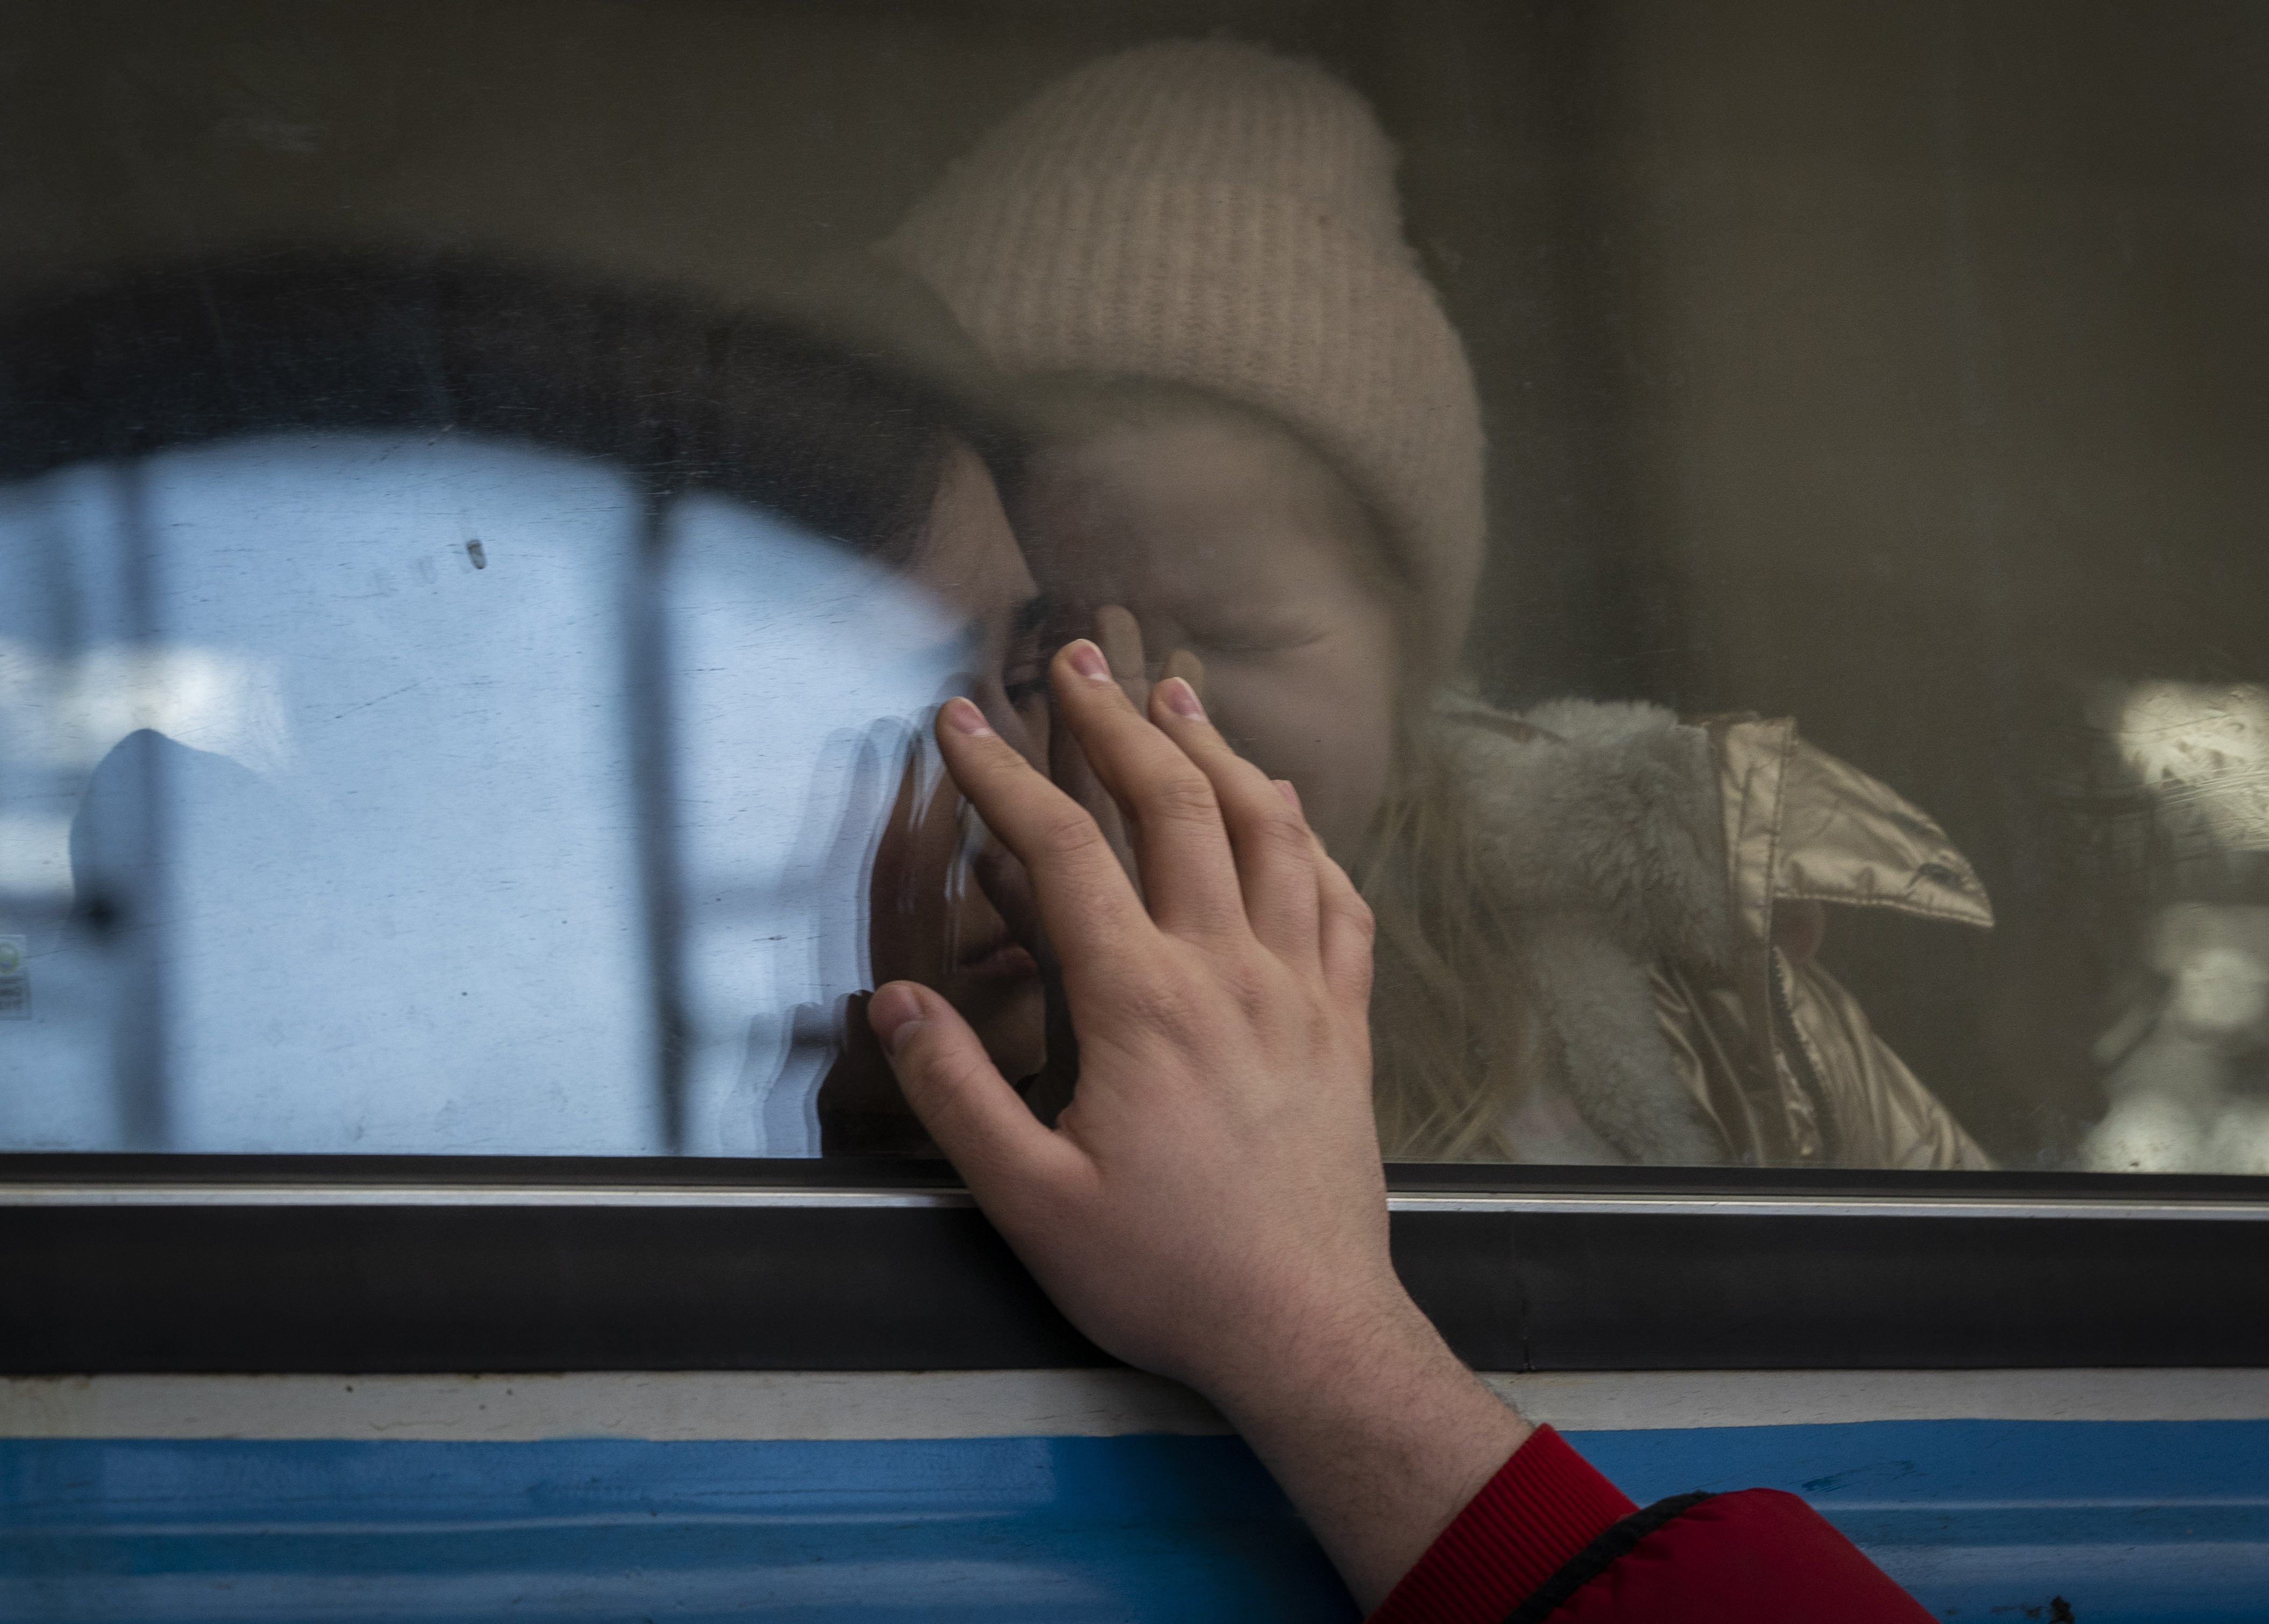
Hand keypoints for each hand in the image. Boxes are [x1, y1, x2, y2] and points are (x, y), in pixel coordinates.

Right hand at [868, 639, 1528, 1608]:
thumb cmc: (1166, 1274)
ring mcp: (1302, 991)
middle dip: (1117, 720)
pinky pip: (1340, 903)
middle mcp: (1231, 972)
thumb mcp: (1031, 1203)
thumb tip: (893, 1003)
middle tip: (1078, 657)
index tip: (959, 719)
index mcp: (1144, 1004)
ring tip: (1180, 696)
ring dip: (1221, 753)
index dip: (1004, 776)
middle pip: (1177, 807)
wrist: (1307, 1328)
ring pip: (1271, 834)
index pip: (1065, 852)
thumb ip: (957, 1094)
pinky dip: (1310, 840)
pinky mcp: (1348, 1025)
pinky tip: (1289, 815)